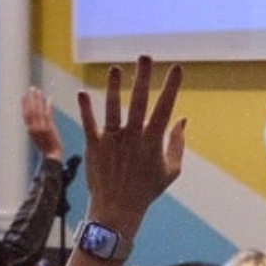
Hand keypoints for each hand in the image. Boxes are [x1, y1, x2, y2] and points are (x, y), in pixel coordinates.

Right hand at [22, 88, 63, 160]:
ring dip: (37, 99)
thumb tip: (36, 120)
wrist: (51, 157)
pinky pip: (47, 114)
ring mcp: (40, 128)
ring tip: (38, 90)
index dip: (24, 104)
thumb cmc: (47, 149)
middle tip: (31, 88)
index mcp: (30, 130)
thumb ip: (38, 127)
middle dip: (30, 99)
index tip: (23, 95)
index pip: (26, 114)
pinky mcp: (48, 128)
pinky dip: (48, 106)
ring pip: (37, 110)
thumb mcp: (40, 137)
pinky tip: (50, 98)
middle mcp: (33, 128)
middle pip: (30, 110)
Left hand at [78, 56, 184, 236]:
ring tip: (115, 68)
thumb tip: (182, 119)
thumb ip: (177, 144)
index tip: (176, 68)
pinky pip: (89, 124)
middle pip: (139, 102)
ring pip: (113, 109)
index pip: (164, 108)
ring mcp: (112, 142)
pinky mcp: (94, 147)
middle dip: (143, 78)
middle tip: (145, 56)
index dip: (171, 87)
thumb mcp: (170, 171)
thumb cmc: (146, 190)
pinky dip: (86, 109)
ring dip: (113, 87)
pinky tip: (82, 93)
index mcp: (153, 141)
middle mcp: (133, 138)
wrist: (117, 209)